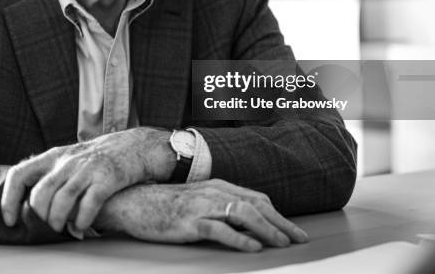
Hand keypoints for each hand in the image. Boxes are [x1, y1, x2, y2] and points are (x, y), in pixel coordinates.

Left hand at [1, 127, 172, 231]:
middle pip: (40, 194)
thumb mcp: (70, 158)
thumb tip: (28, 203)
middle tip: (48, 226)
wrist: (135, 146)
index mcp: (54, 156)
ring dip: (58, 222)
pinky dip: (81, 221)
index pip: (19, 174)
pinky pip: (88, 204)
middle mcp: (68, 161)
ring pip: (61, 201)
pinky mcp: (107, 178)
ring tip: (63, 229)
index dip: (8, 199)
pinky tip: (82, 227)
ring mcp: (87, 169)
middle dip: (40, 217)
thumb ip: (51, 175)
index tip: (10, 220)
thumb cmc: (98, 159)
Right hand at [94, 179, 308, 251]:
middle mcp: (213, 192)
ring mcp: (201, 206)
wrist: (134, 202)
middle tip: (300, 239)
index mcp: (218, 186)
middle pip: (256, 204)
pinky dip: (239, 238)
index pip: (257, 198)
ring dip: (266, 229)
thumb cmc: (166, 204)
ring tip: (281, 243)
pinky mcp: (189, 221)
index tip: (294, 231)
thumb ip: (220, 207)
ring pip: (242, 213)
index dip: (278, 215)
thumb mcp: (197, 201)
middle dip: (281, 222)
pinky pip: (219, 228)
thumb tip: (246, 224)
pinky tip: (252, 248)